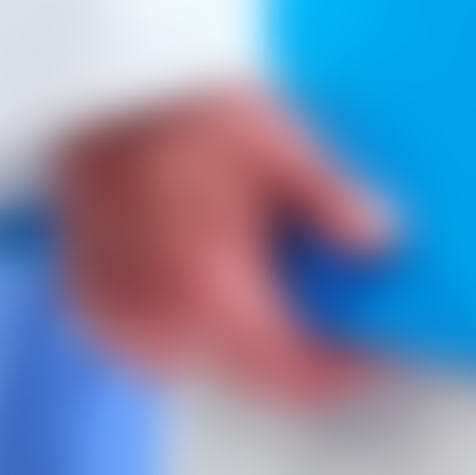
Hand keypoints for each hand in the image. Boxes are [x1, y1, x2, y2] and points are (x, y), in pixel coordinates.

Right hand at [54, 84, 386, 407]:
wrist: (94, 99)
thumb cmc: (180, 116)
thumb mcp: (277, 147)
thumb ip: (335, 203)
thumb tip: (383, 245)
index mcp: (206, 292)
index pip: (292, 374)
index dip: (342, 370)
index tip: (376, 355)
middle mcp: (155, 323)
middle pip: (250, 375)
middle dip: (298, 352)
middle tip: (341, 314)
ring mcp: (116, 323)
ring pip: (205, 364)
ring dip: (247, 342)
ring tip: (283, 289)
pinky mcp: (92, 310)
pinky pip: (160, 344)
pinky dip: (198, 325)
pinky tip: (221, 279)